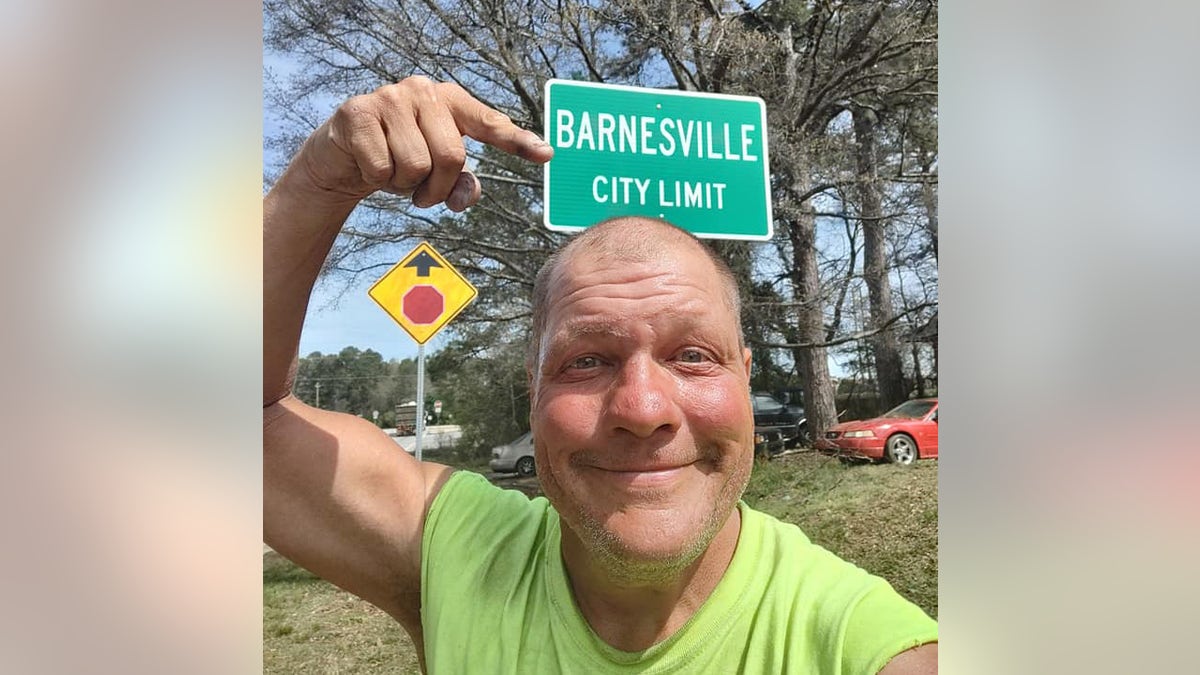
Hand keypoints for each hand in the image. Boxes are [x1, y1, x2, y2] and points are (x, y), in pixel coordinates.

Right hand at [291, 76, 552, 210]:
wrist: (342, 155)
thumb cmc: (400, 159)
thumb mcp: (435, 175)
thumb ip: (460, 185)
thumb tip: (467, 196)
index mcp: (451, 101)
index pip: (489, 123)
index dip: (517, 141)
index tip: (547, 154)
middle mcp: (423, 90)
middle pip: (451, 156)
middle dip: (437, 188)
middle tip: (421, 193)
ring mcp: (389, 97)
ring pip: (415, 166)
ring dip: (404, 185)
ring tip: (394, 172)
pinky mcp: (358, 112)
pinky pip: (382, 169)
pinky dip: (377, 180)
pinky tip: (369, 165)